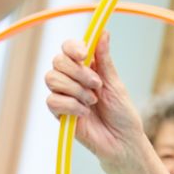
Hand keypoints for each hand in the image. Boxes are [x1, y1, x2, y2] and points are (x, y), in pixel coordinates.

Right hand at [44, 33, 144, 161]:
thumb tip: (103, 32)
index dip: (72, 47)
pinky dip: (71, 106)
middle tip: (97, 85)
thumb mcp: (115, 83)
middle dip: (78, 72)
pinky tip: (85, 114)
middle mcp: (71, 80)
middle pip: (57, 62)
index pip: (67, 48)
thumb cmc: (122, 113)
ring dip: (76, 90)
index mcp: (85, 68)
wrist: (122, 142)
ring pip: (52, 79)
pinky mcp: (59, 114)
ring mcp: (64, 96)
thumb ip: (104, 59)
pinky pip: (52, 101)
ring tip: (93, 102)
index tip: (84, 54)